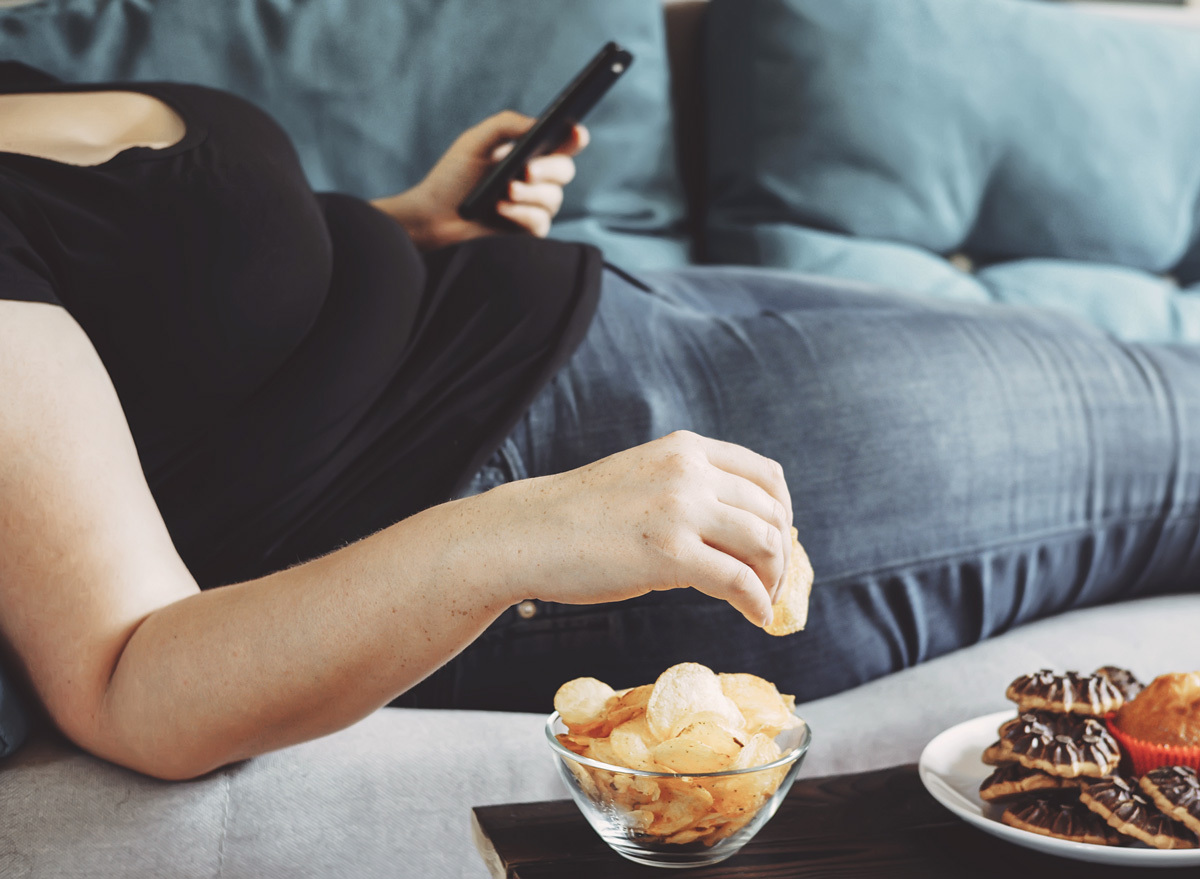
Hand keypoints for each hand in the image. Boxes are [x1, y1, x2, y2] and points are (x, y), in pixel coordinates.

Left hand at [372, 110, 588, 249]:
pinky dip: (521, 215)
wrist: (434, 214)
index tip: (576, 132)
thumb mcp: (475, 141)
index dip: (576, 137)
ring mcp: (534, 205)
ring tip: (504, 192)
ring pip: (553, 198)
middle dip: (548, 169)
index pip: (563, 144)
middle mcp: (538, 179)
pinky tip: (501, 210)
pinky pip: (540, 222)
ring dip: (528, 194)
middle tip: (526, 170)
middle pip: (565, 170)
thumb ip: (506, 125)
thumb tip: (538, 124)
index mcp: (530, 153)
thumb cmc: (453, 176)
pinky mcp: (527, 229)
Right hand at [479, 431, 795, 627]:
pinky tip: (754, 616)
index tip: (778, 543)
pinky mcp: (670, 554)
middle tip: (775, 582)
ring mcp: (681, 510)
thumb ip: (689, 491)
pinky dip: (757, 602)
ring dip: (775, 579)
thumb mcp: (644, 479)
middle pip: (772, 512)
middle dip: (783, 553)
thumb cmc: (580, 515)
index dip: (782, 514)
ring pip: (765, 543)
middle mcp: (690, 471)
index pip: (766, 475)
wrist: (529, 533)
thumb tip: (738, 534)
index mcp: (686, 449)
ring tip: (764, 601)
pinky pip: (738, 580)